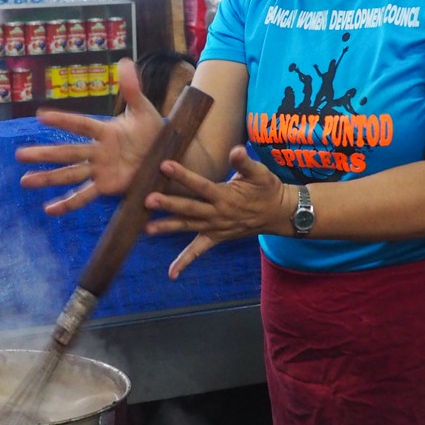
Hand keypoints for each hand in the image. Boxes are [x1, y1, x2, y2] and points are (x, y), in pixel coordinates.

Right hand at [16, 59, 162, 213]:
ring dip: (48, 178)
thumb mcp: (144, 111)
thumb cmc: (153, 134)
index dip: (64, 120)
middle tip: (19, 154)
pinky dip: (67, 204)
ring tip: (25, 181)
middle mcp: (97, 152)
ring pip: (70, 174)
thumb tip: (123, 62)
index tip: (41, 116)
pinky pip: (84, 196)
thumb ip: (132, 90)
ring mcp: (99, 171)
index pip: (81, 125)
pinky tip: (48, 210)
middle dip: (44, 154)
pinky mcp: (105, 188)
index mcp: (105, 132)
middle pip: (67, 152)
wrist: (165, 159)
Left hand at [145, 145, 291, 276]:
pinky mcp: (216, 237)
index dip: (183, 176)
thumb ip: (245, 162)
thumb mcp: (260, 173)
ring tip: (146, 229)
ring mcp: (216, 228)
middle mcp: (218, 214)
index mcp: (226, 196)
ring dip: (167, 228)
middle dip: (168, 205)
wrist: (278, 213)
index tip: (165, 165)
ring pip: (188, 227)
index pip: (201, 185)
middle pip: (190, 209)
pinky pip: (199, 251)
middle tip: (147, 200)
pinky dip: (185, 262)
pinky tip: (171, 274)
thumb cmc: (267, 189)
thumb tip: (237, 150)